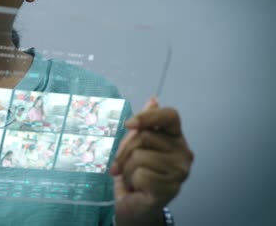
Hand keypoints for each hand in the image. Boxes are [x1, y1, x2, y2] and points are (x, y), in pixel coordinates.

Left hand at [110, 97, 193, 225]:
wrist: (134, 204)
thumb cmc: (134, 172)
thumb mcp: (134, 144)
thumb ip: (144, 124)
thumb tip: (153, 99)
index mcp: (175, 137)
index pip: (170, 115)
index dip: (148, 116)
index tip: (128, 125)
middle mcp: (183, 153)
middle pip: (145, 136)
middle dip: (124, 151)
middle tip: (122, 164)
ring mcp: (180, 172)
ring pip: (139, 157)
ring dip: (126, 168)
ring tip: (132, 177)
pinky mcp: (172, 189)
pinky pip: (140, 174)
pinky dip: (131, 181)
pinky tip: (137, 187)